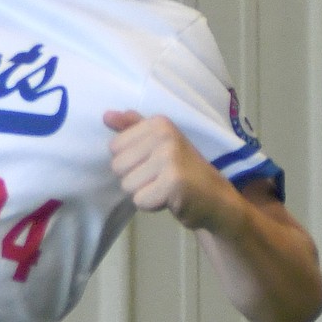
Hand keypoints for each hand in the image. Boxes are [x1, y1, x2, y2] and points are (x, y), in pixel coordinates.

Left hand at [103, 109, 242, 234]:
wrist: (216, 198)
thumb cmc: (183, 170)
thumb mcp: (159, 143)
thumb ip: (132, 128)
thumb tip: (106, 115)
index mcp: (158, 123)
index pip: (114, 147)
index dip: (131, 161)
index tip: (154, 163)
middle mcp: (164, 135)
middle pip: (118, 166)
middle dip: (135, 178)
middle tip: (160, 178)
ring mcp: (170, 157)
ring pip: (127, 184)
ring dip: (144, 192)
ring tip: (164, 187)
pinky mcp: (173, 182)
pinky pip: (140, 200)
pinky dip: (152, 205)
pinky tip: (169, 198)